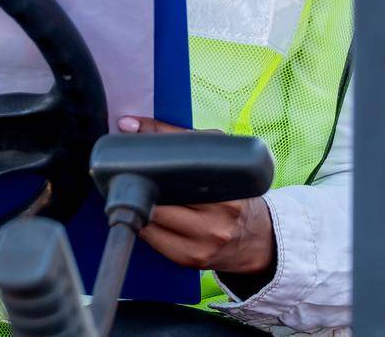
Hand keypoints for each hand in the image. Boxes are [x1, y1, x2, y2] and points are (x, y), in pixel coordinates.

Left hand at [116, 116, 275, 277]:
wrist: (257, 238)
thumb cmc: (232, 192)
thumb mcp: (216, 158)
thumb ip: (177, 137)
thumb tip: (128, 124)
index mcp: (226, 192)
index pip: (176, 172)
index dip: (148, 166)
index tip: (131, 160)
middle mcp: (217, 220)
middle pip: (159, 201)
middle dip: (141, 188)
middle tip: (131, 177)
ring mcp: (204, 243)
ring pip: (152, 221)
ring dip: (139, 208)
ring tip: (139, 195)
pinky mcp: (191, 259)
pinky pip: (154, 241)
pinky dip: (146, 226)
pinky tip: (149, 216)